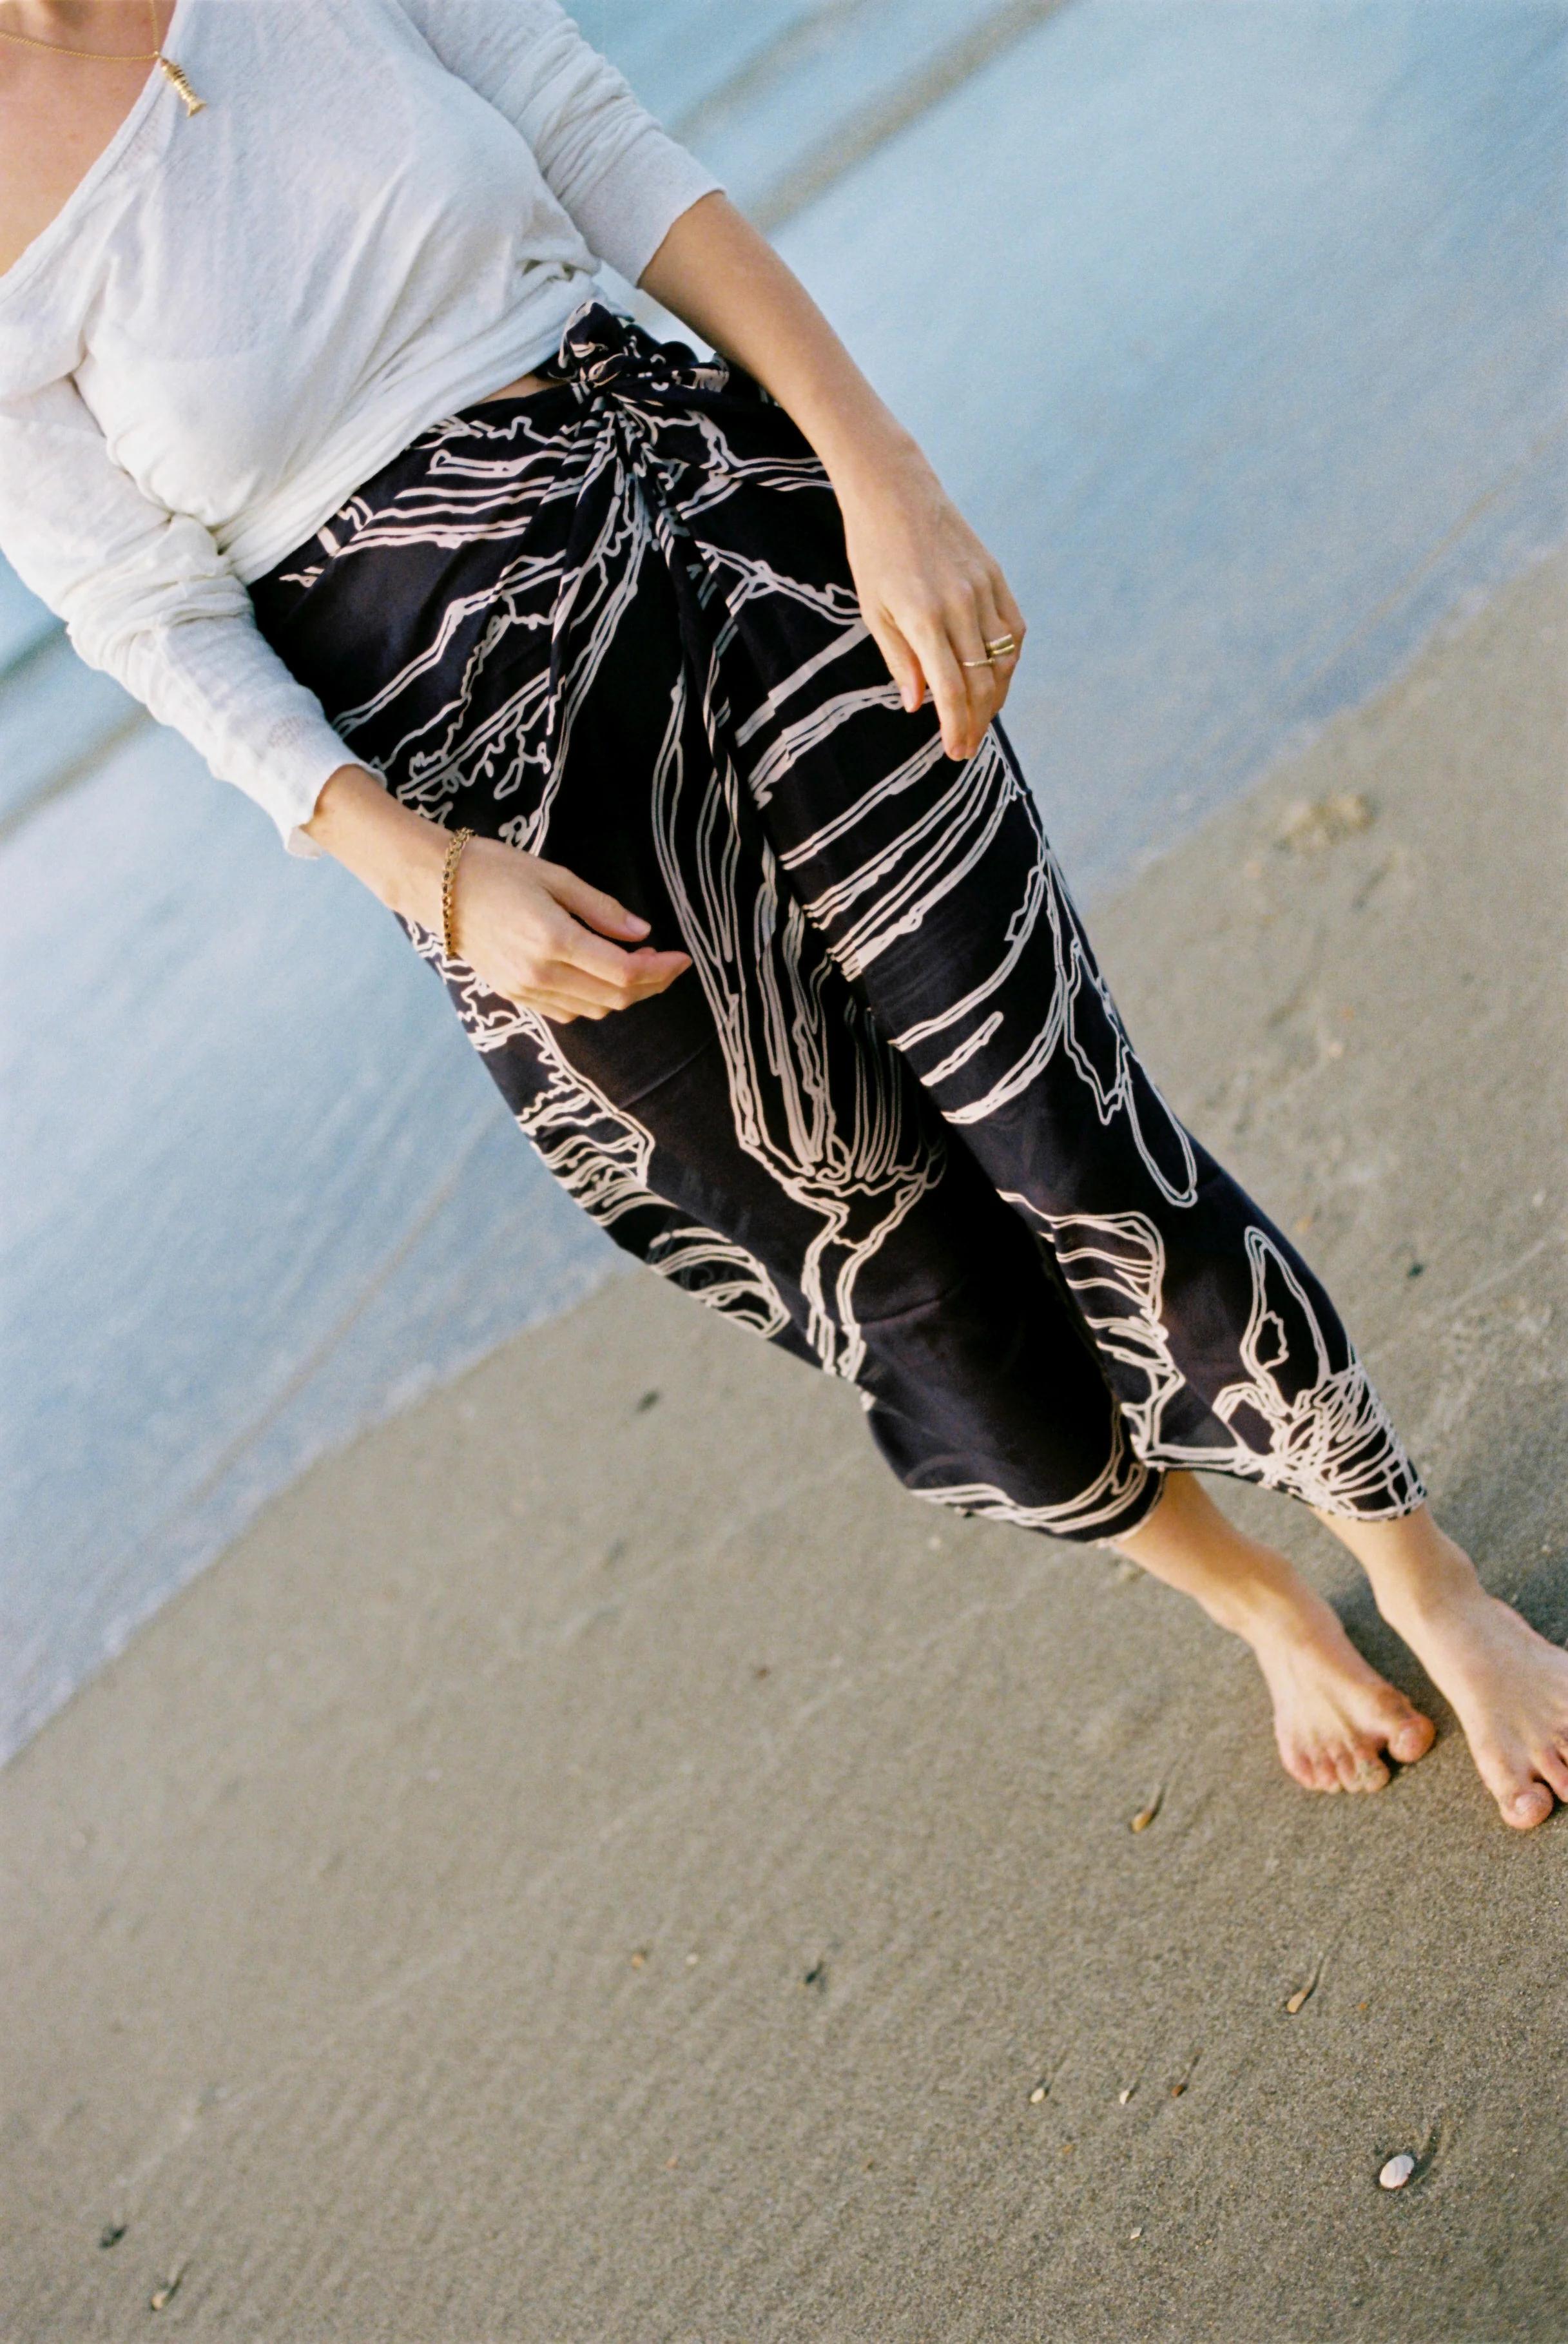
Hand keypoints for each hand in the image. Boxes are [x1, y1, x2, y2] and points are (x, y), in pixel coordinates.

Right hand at [449, 836, 690, 1024]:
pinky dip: (594, 1001)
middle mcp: (541, 974)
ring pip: (594, 1011)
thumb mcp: (556, 876)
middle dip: (650, 985)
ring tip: (637, 967)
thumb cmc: (496, 870)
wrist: (436, 887)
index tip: (682, 958)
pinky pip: (568, 1012)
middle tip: (666, 963)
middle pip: (614, 998)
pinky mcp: (514, 995)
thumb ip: (602, 909)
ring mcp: (525, 989)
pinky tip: (601, 977)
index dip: (661, 970)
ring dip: (624, 995)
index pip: (624, 972)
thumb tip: (642, 933)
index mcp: (554, 940)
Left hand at [836, 446, 1025, 762]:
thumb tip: (918, 705)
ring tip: (980, 719)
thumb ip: (898, 659)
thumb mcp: (872, 610)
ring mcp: (983, 588)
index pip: (953, 688)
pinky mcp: (996, 575)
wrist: (896, 490)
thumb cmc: (873, 552)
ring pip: (1004, 659)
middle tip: (966, 747)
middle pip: (983, 680)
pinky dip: (1009, 660)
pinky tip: (996, 678)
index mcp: (924, 616)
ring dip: (995, 696)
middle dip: (977, 721)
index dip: (957, 726)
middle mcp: (961, 604)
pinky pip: (1013, 629)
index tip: (956, 751)